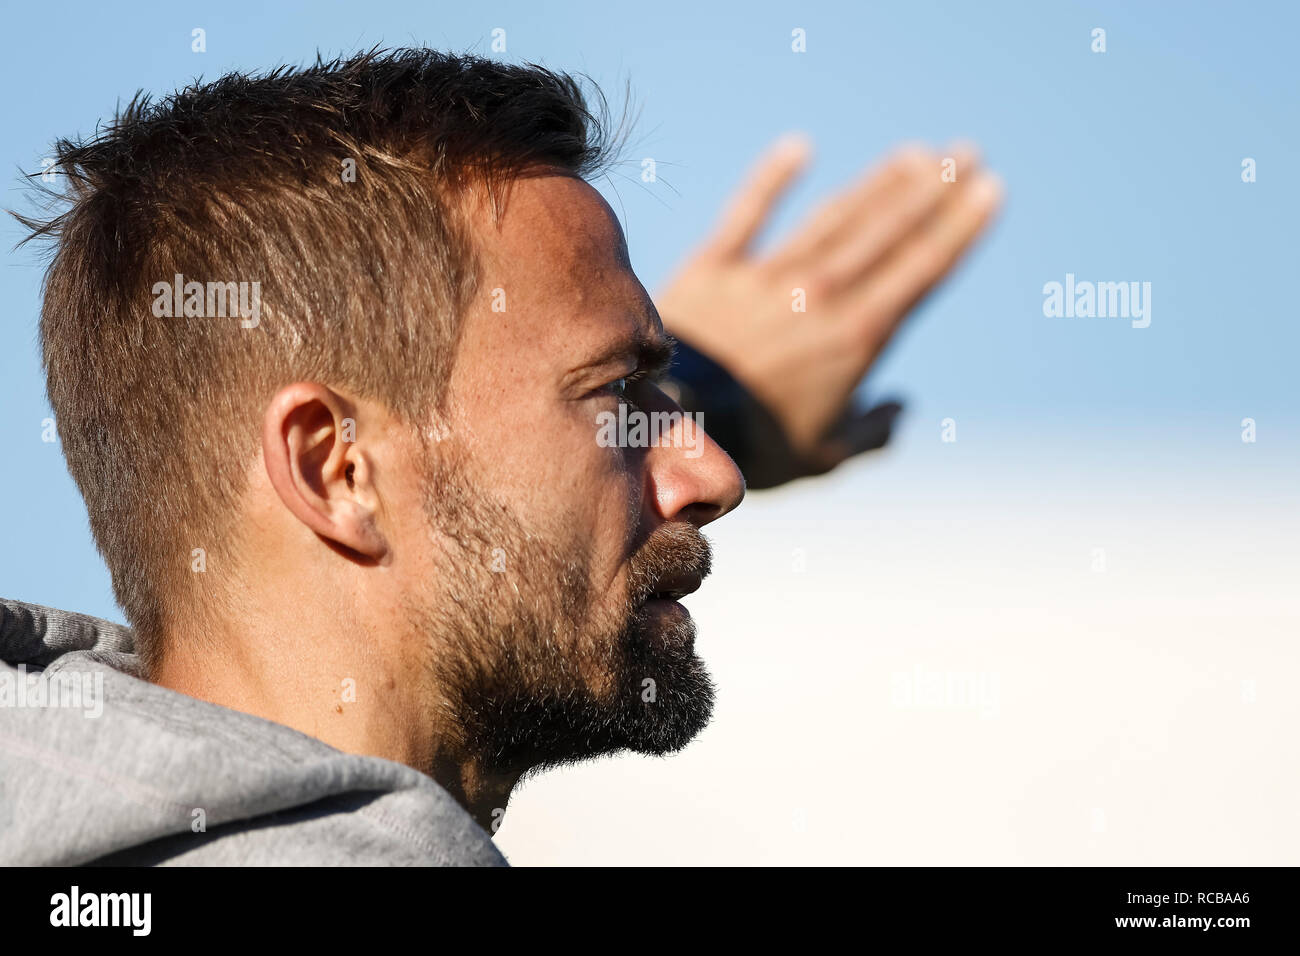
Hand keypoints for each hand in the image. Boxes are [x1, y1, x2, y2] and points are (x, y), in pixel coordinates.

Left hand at [657, 136, 1002, 478]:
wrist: (672, 428)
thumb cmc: (751, 452)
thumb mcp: (823, 457)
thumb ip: (869, 434)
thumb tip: (899, 410)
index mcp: (857, 337)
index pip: (923, 268)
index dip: (961, 225)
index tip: (990, 189)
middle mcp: (821, 294)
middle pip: (890, 230)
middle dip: (934, 188)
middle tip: (966, 153)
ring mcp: (767, 275)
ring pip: (836, 216)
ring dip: (879, 182)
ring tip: (914, 154)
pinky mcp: (714, 267)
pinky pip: (748, 212)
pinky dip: (773, 178)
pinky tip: (799, 147)